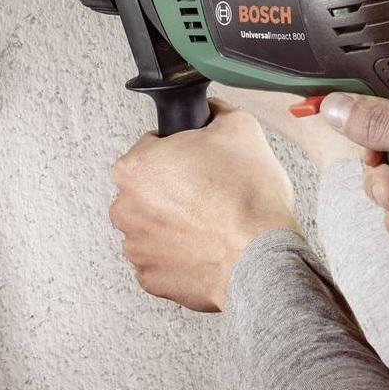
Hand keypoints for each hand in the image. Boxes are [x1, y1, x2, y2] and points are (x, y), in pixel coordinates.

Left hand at [110, 98, 300, 311]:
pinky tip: (206, 246)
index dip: (181, 152)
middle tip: (211, 192)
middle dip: (174, 189)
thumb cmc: (248, 200)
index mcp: (136, 167)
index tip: (200, 164)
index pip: (152, 147)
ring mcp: (137, 247)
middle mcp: (126, 208)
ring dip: (176, 223)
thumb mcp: (242, 129)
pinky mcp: (151, 278)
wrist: (262, 258)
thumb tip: (210, 110)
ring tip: (212, 222)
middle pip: (149, 189)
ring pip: (154, 225)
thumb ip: (216, 111)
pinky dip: (180, 254)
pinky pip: (162, 259)